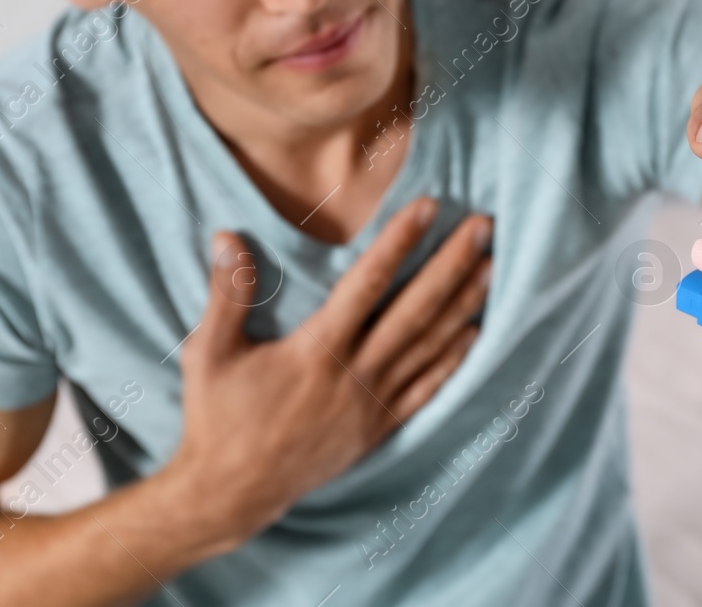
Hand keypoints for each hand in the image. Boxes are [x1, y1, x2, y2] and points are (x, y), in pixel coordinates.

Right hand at [165, 198, 490, 544]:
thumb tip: (226, 235)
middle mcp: (353, 374)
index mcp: (316, 351)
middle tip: (483, 227)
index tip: (428, 207)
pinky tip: (475, 333)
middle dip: (451, 265)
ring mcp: (371, 404)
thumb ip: (227, 294)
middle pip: (415, 310)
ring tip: (492, 268)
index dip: (399, 241)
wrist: (232, 494)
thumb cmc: (218, 419)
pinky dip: (453, 360)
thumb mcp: (210, 353)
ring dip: (463, 305)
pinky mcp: (377, 429)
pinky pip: (426, 390)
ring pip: (429, 347)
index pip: (367, 283)